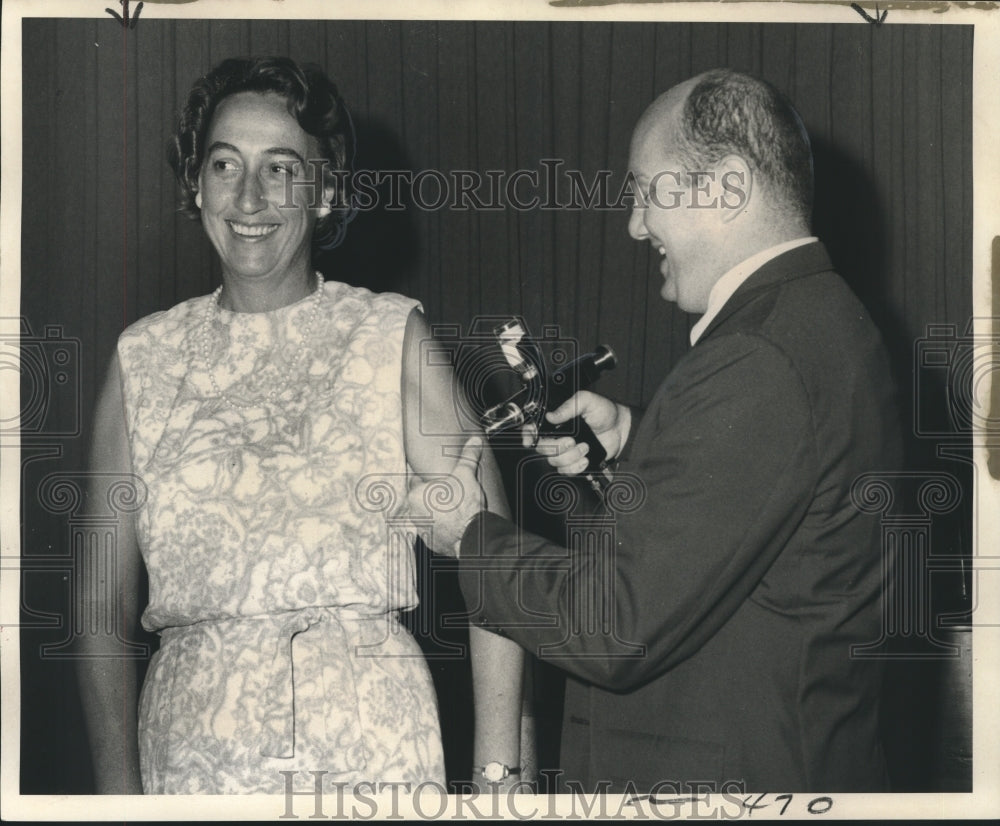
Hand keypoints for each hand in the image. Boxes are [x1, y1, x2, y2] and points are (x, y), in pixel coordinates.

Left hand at [407, 436, 484, 556]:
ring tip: (452, 507)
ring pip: (426, 515)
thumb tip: (474, 441)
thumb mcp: (466, 474)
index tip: (438, 478)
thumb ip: (468, 456)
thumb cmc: (464, 506)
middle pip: (421, 498)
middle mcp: (413, 513)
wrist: (472, 536)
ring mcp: (422, 529)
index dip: (429, 478)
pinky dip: (441, 526)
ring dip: (435, 511)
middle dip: (432, 494)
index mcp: (415, 495)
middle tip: (448, 491)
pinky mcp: (431, 542)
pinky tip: (453, 522)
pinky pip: (434, 530)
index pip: (416, 480)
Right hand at [522, 390, 630, 474]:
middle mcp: (557, 436)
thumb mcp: (587, 400)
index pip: (533, 428)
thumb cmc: (604, 411)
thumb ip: (569, 406)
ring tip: (585, 447)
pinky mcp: (573, 462)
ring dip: (570, 457)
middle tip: (572, 441)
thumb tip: (552, 415)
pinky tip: (585, 459)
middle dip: (557, 447)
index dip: (528, 435)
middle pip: (542, 448)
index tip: (530, 440)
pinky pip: (565, 471)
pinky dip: (575, 467)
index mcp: (557, 420)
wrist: (621, 429)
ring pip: (554, 461)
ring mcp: (565, 450)